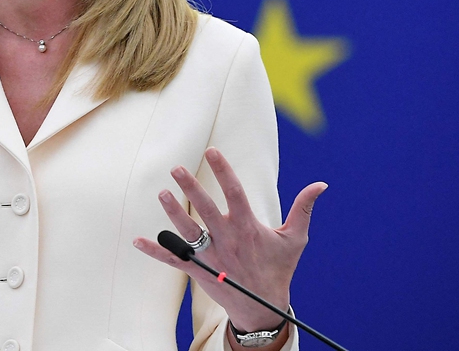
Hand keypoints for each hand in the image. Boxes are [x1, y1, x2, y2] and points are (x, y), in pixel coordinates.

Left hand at [133, 147, 326, 333]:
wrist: (263, 308)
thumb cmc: (278, 269)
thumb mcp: (294, 239)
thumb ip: (303, 209)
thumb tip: (320, 185)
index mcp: (248, 227)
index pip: (234, 192)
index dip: (224, 171)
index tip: (212, 150)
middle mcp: (227, 239)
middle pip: (206, 209)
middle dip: (191, 188)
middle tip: (176, 168)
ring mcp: (211, 256)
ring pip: (188, 232)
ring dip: (173, 214)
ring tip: (161, 194)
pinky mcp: (199, 271)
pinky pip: (173, 259)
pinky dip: (156, 250)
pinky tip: (137, 240)